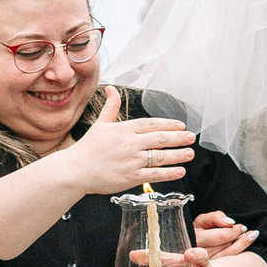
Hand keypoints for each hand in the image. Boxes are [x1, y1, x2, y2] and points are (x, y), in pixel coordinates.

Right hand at [63, 86, 194, 194]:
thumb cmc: (87, 148)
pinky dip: (169, 173)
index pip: (151, 124)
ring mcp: (132, 161)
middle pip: (160, 139)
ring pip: (160, 156)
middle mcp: (130, 144)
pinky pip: (154, 175)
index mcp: (124, 130)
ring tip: (190, 153)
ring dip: (178, 155)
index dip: (168, 124)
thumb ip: (110, 107)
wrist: (75, 170)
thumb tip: (110, 89)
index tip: (181, 125)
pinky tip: (180, 171)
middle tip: (191, 137)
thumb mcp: (100, 124)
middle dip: (178, 138)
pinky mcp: (131, 177)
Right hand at [191, 209, 256, 259]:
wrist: (186, 251)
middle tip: (246, 231)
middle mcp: (199, 253)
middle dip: (239, 238)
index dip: (233, 231)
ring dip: (242, 244)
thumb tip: (231, 222)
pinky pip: (228, 262)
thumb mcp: (202, 220)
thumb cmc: (196, 231)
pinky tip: (245, 243)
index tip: (241, 227)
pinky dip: (239, 251)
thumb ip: (216, 218)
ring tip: (251, 235)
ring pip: (229, 255)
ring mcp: (204, 265)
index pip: (221, 236)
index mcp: (196, 238)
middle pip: (226, 246)